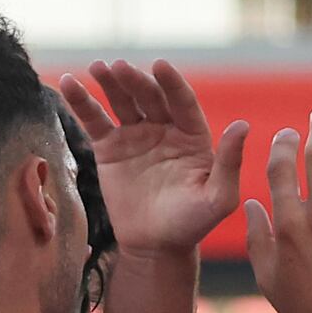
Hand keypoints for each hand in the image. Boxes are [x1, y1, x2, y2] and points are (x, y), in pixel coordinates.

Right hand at [58, 59, 249, 256]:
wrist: (155, 246)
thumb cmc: (192, 224)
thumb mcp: (218, 198)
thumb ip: (230, 163)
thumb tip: (243, 125)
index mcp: (193, 135)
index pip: (182, 101)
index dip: (171, 83)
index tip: (160, 66)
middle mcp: (165, 128)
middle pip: (150, 96)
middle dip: (135, 80)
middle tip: (119, 67)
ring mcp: (136, 135)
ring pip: (123, 102)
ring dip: (110, 82)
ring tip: (97, 67)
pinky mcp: (110, 148)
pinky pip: (95, 120)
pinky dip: (81, 102)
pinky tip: (68, 83)